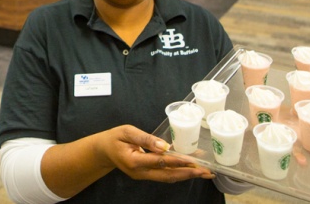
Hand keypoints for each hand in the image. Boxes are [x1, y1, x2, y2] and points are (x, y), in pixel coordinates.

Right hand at [97, 125, 214, 182]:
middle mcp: (140, 172)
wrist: (103, 150)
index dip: (177, 161)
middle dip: (188, 174)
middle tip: (206, 172)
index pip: (160, 161)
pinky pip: (164, 175)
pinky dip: (179, 172)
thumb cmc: (114, 138)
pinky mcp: (146, 175)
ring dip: (186, 175)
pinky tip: (190, 168)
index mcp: (134, 161)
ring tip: (203, 172)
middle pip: (168, 176)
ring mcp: (143, 176)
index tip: (192, 160)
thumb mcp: (127, 132)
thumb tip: (165, 145)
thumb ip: (145, 139)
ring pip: (168, 178)